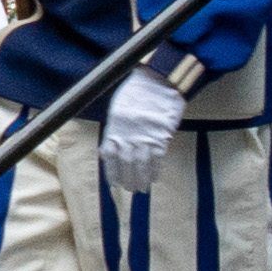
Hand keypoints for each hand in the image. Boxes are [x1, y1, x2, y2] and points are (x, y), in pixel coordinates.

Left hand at [95, 67, 187, 187]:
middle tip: (131, 190)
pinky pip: (157, 158)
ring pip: (141, 164)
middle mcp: (128, 134)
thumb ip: (116, 128)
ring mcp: (145, 136)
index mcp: (115, 127)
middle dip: (128, 179)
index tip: (115, 183)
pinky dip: (155, 170)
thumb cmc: (137, 90)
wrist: (159, 80)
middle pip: (126, 163)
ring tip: (142, 189)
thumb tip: (111, 147)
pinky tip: (154, 178)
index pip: (109, 155)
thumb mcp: (119, 108)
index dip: (112, 171)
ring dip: (141, 179)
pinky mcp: (161, 135)